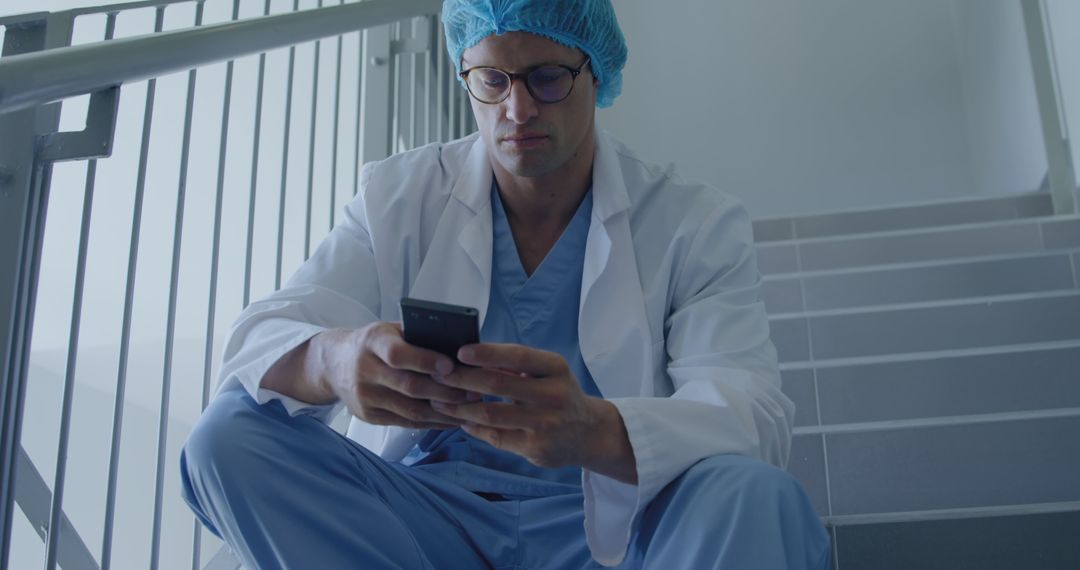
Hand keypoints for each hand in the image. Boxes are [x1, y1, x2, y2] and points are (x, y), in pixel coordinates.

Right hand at [266, 323, 477, 429]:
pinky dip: (432, 423)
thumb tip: (459, 348)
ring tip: (470, 408)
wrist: (333, 364)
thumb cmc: (374, 343)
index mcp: (372, 341)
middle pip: (409, 386)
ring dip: (444, 412)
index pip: (398, 355)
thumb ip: (418, 337)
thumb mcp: (390, 330)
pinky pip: (406, 422)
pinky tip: (452, 419)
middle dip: (445, 391)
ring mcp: (365, 397)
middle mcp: (365, 370)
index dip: (425, 361)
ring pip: (410, 410)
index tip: (451, 366)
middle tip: (474, 392)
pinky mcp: (368, 416)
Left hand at [429, 343, 637, 482]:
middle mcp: (554, 395)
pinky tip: (460, 419)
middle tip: (438, 375)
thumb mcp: (546, 372)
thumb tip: (467, 356)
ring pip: (491, 414)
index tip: (459, 351)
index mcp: (555, 368)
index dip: (487, 353)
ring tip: (439, 400)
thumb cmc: (556, 393)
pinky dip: (473, 427)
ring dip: (460, 406)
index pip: (518, 355)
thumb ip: (514, 365)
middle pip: (498, 384)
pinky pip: (495, 437)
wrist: (587, 432)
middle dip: (462, 379)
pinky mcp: (536, 448)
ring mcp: (546, 424)